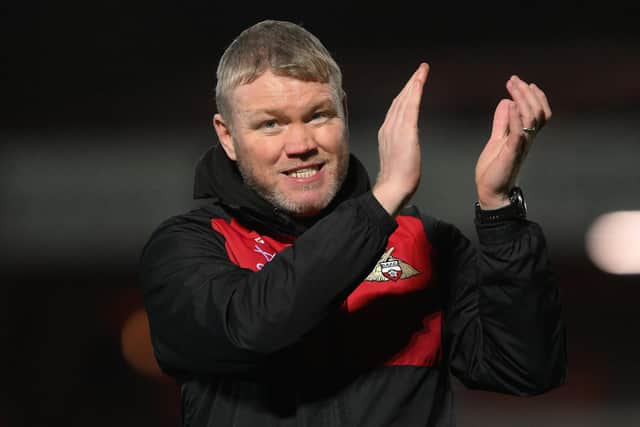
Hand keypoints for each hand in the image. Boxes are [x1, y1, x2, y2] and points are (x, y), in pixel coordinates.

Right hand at [373, 63, 429, 214]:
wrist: (393, 188)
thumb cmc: (397, 179)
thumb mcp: (398, 157)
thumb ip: (401, 146)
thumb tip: (406, 144)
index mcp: (386, 133)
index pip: (396, 109)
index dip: (405, 94)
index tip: (413, 84)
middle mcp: (388, 127)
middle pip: (399, 100)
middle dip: (410, 84)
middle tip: (420, 70)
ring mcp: (395, 128)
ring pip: (405, 99)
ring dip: (413, 83)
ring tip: (422, 71)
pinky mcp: (405, 131)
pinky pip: (410, 106)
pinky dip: (415, 92)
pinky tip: (420, 81)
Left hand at [475, 75, 551, 208]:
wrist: (491, 191)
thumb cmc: (494, 168)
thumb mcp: (498, 139)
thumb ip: (502, 122)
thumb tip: (505, 102)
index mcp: (525, 135)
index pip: (539, 112)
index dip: (535, 96)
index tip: (522, 82)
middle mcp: (527, 139)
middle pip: (537, 111)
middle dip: (526, 92)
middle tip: (513, 80)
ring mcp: (521, 145)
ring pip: (531, 118)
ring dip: (522, 99)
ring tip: (512, 86)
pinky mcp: (512, 152)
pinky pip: (518, 132)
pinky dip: (514, 116)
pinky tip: (509, 103)